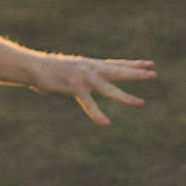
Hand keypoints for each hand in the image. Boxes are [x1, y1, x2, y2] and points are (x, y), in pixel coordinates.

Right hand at [31, 56, 156, 125]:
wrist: (31, 66)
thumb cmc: (46, 70)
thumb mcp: (67, 70)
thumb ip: (75, 78)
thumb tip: (72, 85)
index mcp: (90, 64)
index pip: (116, 63)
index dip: (133, 64)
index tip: (150, 64)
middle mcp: (90, 68)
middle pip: (117, 71)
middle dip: (136, 74)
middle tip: (154, 74)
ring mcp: (83, 77)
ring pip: (108, 88)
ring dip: (125, 97)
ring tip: (140, 103)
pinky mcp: (74, 86)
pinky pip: (88, 103)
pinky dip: (96, 113)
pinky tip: (105, 122)